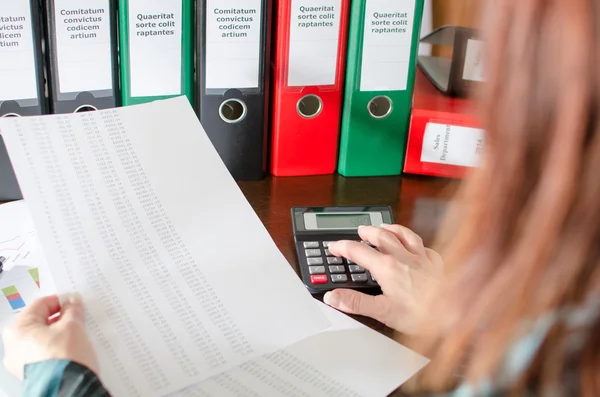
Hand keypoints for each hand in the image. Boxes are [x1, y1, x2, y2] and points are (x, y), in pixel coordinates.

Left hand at [2, 294, 97, 379]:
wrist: (68, 388)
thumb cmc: (64, 358)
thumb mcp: (72, 326)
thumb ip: (72, 310)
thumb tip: (73, 302)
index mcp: (17, 330)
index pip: (41, 305)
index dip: (61, 300)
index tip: (74, 301)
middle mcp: (14, 346)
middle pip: (40, 322)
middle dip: (61, 318)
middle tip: (78, 316)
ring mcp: (22, 362)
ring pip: (43, 338)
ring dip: (60, 333)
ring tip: (78, 333)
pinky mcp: (33, 372)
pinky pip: (45, 353)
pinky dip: (58, 347)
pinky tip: (73, 347)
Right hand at [324, 224, 442, 333]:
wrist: (455, 315)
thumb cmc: (422, 316)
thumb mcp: (382, 312)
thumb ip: (355, 302)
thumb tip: (333, 296)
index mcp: (387, 268)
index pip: (358, 251)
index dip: (342, 247)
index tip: (334, 248)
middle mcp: (404, 258)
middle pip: (381, 236)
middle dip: (367, 231)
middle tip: (359, 230)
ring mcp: (422, 259)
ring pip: (404, 235)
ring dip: (391, 229)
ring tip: (384, 227)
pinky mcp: (437, 265)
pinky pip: (426, 248)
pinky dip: (418, 244)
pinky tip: (417, 246)